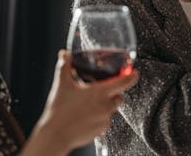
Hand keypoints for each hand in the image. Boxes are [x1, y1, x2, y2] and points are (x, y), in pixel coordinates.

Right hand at [21, 50, 138, 155]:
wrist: (55, 135)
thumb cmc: (59, 111)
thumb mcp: (62, 84)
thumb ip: (65, 66)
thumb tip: (64, 54)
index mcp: (100, 92)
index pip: (124, 82)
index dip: (131, 76)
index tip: (135, 73)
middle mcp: (106, 106)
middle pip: (119, 96)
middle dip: (113, 93)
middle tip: (100, 91)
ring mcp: (104, 120)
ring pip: (111, 110)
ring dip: (105, 106)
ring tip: (88, 105)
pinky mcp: (100, 131)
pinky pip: (104, 122)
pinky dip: (99, 118)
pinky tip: (85, 116)